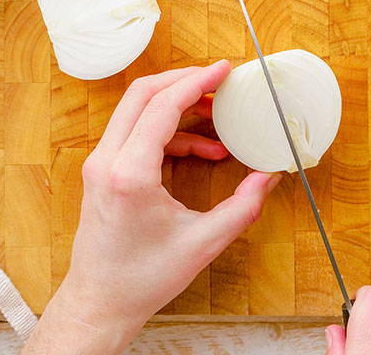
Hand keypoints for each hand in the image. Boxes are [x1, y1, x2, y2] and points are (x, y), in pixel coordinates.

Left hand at [22, 60, 280, 353]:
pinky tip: (203, 150)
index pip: (162, 105)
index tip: (224, 70)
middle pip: (142, 94)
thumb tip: (271, 176)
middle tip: (219, 81)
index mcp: (130, 173)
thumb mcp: (203, 243)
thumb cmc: (143, 278)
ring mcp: (100, 164)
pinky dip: (170, 131)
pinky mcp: (102, 170)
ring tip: (219, 119)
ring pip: (136, 110)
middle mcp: (107, 160)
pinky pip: (136, 133)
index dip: (196, 81)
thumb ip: (243, 207)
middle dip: (184, 80)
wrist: (100, 301)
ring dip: (178, 106)